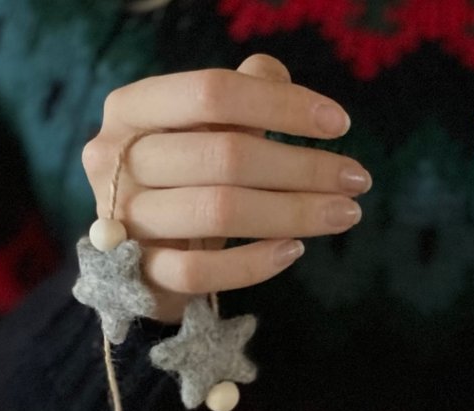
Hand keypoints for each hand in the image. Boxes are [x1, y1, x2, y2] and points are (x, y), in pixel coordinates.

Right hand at [81, 54, 370, 321]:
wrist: (133, 256)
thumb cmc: (179, 181)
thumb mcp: (200, 132)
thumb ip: (236, 99)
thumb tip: (275, 74)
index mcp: (131, 109)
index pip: (212, 92)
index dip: (281, 105)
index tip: (339, 125)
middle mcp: (116, 160)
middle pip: (223, 156)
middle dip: (302, 167)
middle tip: (356, 179)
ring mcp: (124, 220)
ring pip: (218, 212)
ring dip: (293, 213)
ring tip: (343, 214)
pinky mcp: (141, 273)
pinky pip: (202, 272)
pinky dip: (254, 263)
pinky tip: (295, 250)